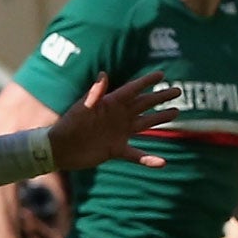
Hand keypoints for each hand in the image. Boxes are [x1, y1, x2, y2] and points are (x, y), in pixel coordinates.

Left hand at [47, 69, 178, 172]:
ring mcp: (119, 132)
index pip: (133, 89)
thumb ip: (94, 94)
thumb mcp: (81, 108)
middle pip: (144, 104)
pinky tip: (162, 163)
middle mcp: (118, 116)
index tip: (161, 74)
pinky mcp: (116, 149)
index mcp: (111, 104)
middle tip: (178, 90)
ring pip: (145, 123)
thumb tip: (103, 75)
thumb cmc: (68, 125)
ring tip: (176, 112)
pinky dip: (149, 159)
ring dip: (160, 118)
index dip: (147, 82)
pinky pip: (136, 154)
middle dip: (160, 97)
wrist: (60, 149)